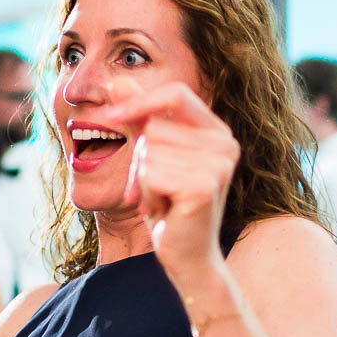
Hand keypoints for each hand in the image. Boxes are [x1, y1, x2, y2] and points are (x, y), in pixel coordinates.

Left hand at [105, 81, 239, 293]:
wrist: (186, 256)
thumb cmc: (169, 206)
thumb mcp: (153, 157)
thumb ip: (139, 119)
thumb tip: (118, 79)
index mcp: (216, 131)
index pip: (176, 93)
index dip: (140, 100)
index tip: (112, 115)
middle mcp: (224, 144)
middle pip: (154, 126)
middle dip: (140, 159)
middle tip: (154, 188)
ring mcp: (217, 165)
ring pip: (148, 151)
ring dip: (142, 180)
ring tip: (161, 199)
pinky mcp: (203, 187)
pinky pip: (150, 174)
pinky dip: (145, 194)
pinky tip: (163, 210)